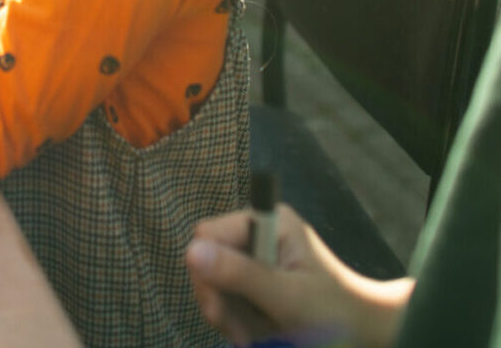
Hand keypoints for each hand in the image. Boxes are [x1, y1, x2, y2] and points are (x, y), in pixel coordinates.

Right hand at [185, 203, 413, 347]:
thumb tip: (190, 252)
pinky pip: (227, 298)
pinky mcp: (255, 280)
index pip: (209, 233)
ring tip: (255, 340)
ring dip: (229, 317)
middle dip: (219, 300)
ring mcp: (255, 257)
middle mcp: (257, 232)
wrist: (367, 337)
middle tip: (241, 335)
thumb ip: (241, 274)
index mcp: (268, 221)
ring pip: (213, 283)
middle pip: (206, 259)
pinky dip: (237, 322)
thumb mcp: (288, 297)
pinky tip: (256, 336)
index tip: (220, 308)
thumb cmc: (335, 313)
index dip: (208, 270)